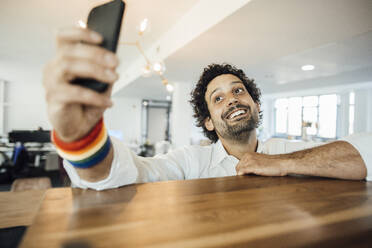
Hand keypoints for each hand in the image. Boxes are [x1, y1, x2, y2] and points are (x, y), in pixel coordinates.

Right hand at [43, 27, 118, 141]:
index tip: (100, 38)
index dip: (80, 33)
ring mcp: (51, 83)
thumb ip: (103, 70)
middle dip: (95, 54)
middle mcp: (53, 68)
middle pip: (69, 51)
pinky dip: (95, 97)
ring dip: (95, 70)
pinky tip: (108, 101)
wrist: (78, 126)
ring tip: (113, 78)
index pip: (63, 37)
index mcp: (63, 59)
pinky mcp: (54, 99)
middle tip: (115, 62)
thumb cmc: (87, 102)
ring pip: (68, 66)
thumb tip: (113, 61)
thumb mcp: (99, 83)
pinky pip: (74, 93)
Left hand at [235, 152, 287, 176]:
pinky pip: (241, 171)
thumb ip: (253, 164)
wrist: (282, 163)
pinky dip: (241, 176)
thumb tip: (246, 172)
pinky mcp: (253, 166)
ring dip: (242, 176)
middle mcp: (248, 156)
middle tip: (246, 179)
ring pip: (238, 169)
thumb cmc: (274, 164)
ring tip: (247, 180)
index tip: (244, 176)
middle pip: (237, 167)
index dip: (241, 171)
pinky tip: (245, 180)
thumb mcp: (260, 162)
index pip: (239, 164)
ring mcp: (250, 160)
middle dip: (241, 174)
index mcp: (249, 154)